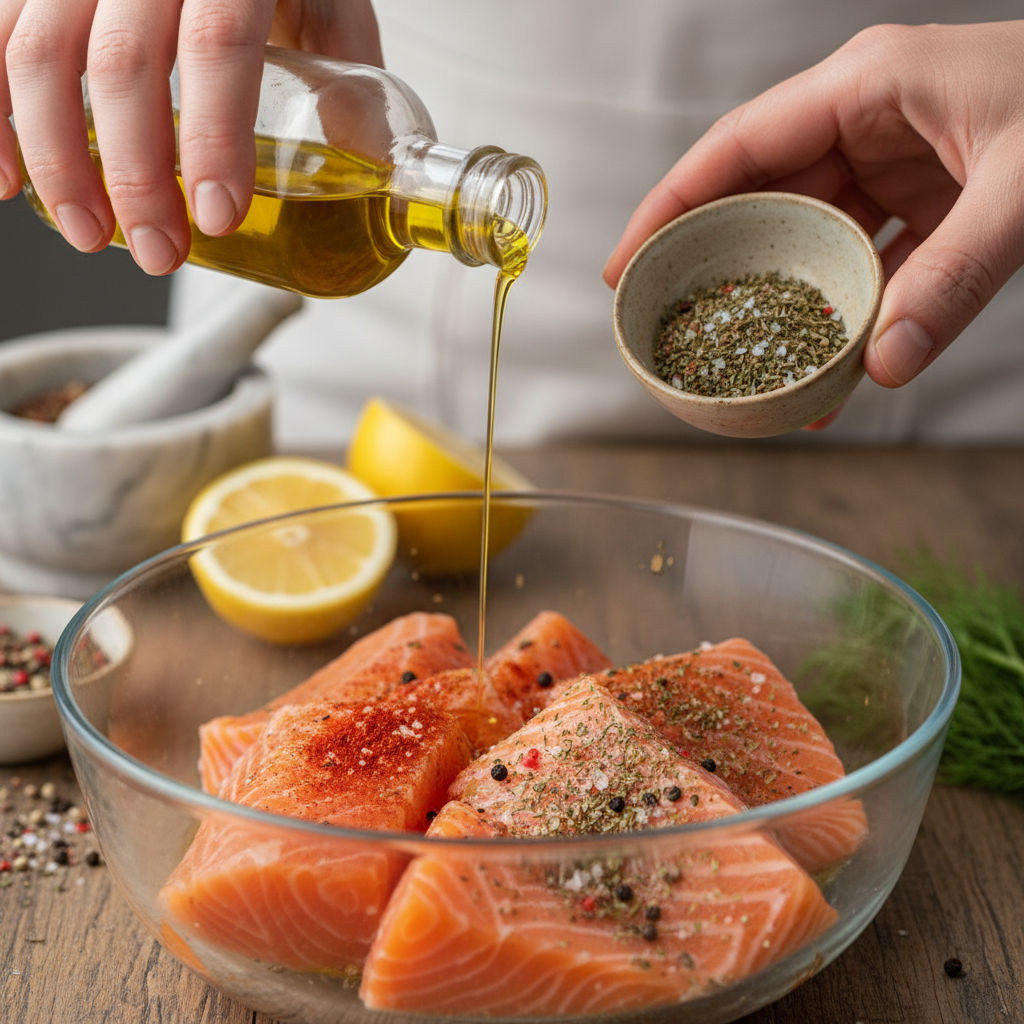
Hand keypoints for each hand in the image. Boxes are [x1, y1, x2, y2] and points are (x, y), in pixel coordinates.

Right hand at [0, 0, 381, 274]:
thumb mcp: (333, 9)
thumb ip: (346, 76)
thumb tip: (371, 172)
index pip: (219, 43)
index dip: (215, 136)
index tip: (218, 217)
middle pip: (122, 62)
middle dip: (136, 178)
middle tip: (159, 254)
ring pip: (38, 50)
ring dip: (58, 161)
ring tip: (91, 235)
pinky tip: (7, 179)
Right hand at [604, 21, 1023, 390]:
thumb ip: (954, 278)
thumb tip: (884, 369)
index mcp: (866, 86)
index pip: (737, 148)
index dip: (671, 207)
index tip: (627, 266)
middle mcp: (867, 120)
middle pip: (760, 196)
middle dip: (715, 263)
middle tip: (673, 325)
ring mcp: (897, 161)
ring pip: (811, 236)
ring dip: (784, 301)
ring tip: (745, 363)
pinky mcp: (929, 199)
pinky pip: (868, 261)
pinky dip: (850, 313)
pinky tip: (835, 367)